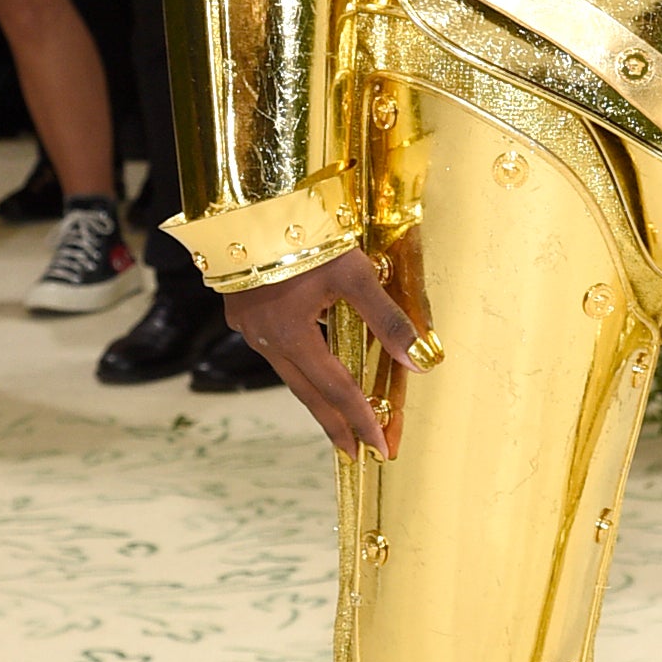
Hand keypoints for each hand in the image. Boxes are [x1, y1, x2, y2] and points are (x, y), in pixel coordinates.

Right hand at [224, 245, 437, 456]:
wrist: (245, 205)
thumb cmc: (303, 233)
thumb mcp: (353, 273)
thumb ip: (386, 318)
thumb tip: (420, 361)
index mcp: (292, 335)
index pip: (337, 389)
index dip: (361, 419)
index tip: (379, 448)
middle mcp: (266, 340)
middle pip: (308, 395)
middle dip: (335, 426)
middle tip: (355, 455)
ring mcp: (250, 328)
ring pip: (290, 375)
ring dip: (316, 400)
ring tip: (337, 422)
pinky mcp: (242, 313)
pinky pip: (277, 352)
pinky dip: (301, 369)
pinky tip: (313, 367)